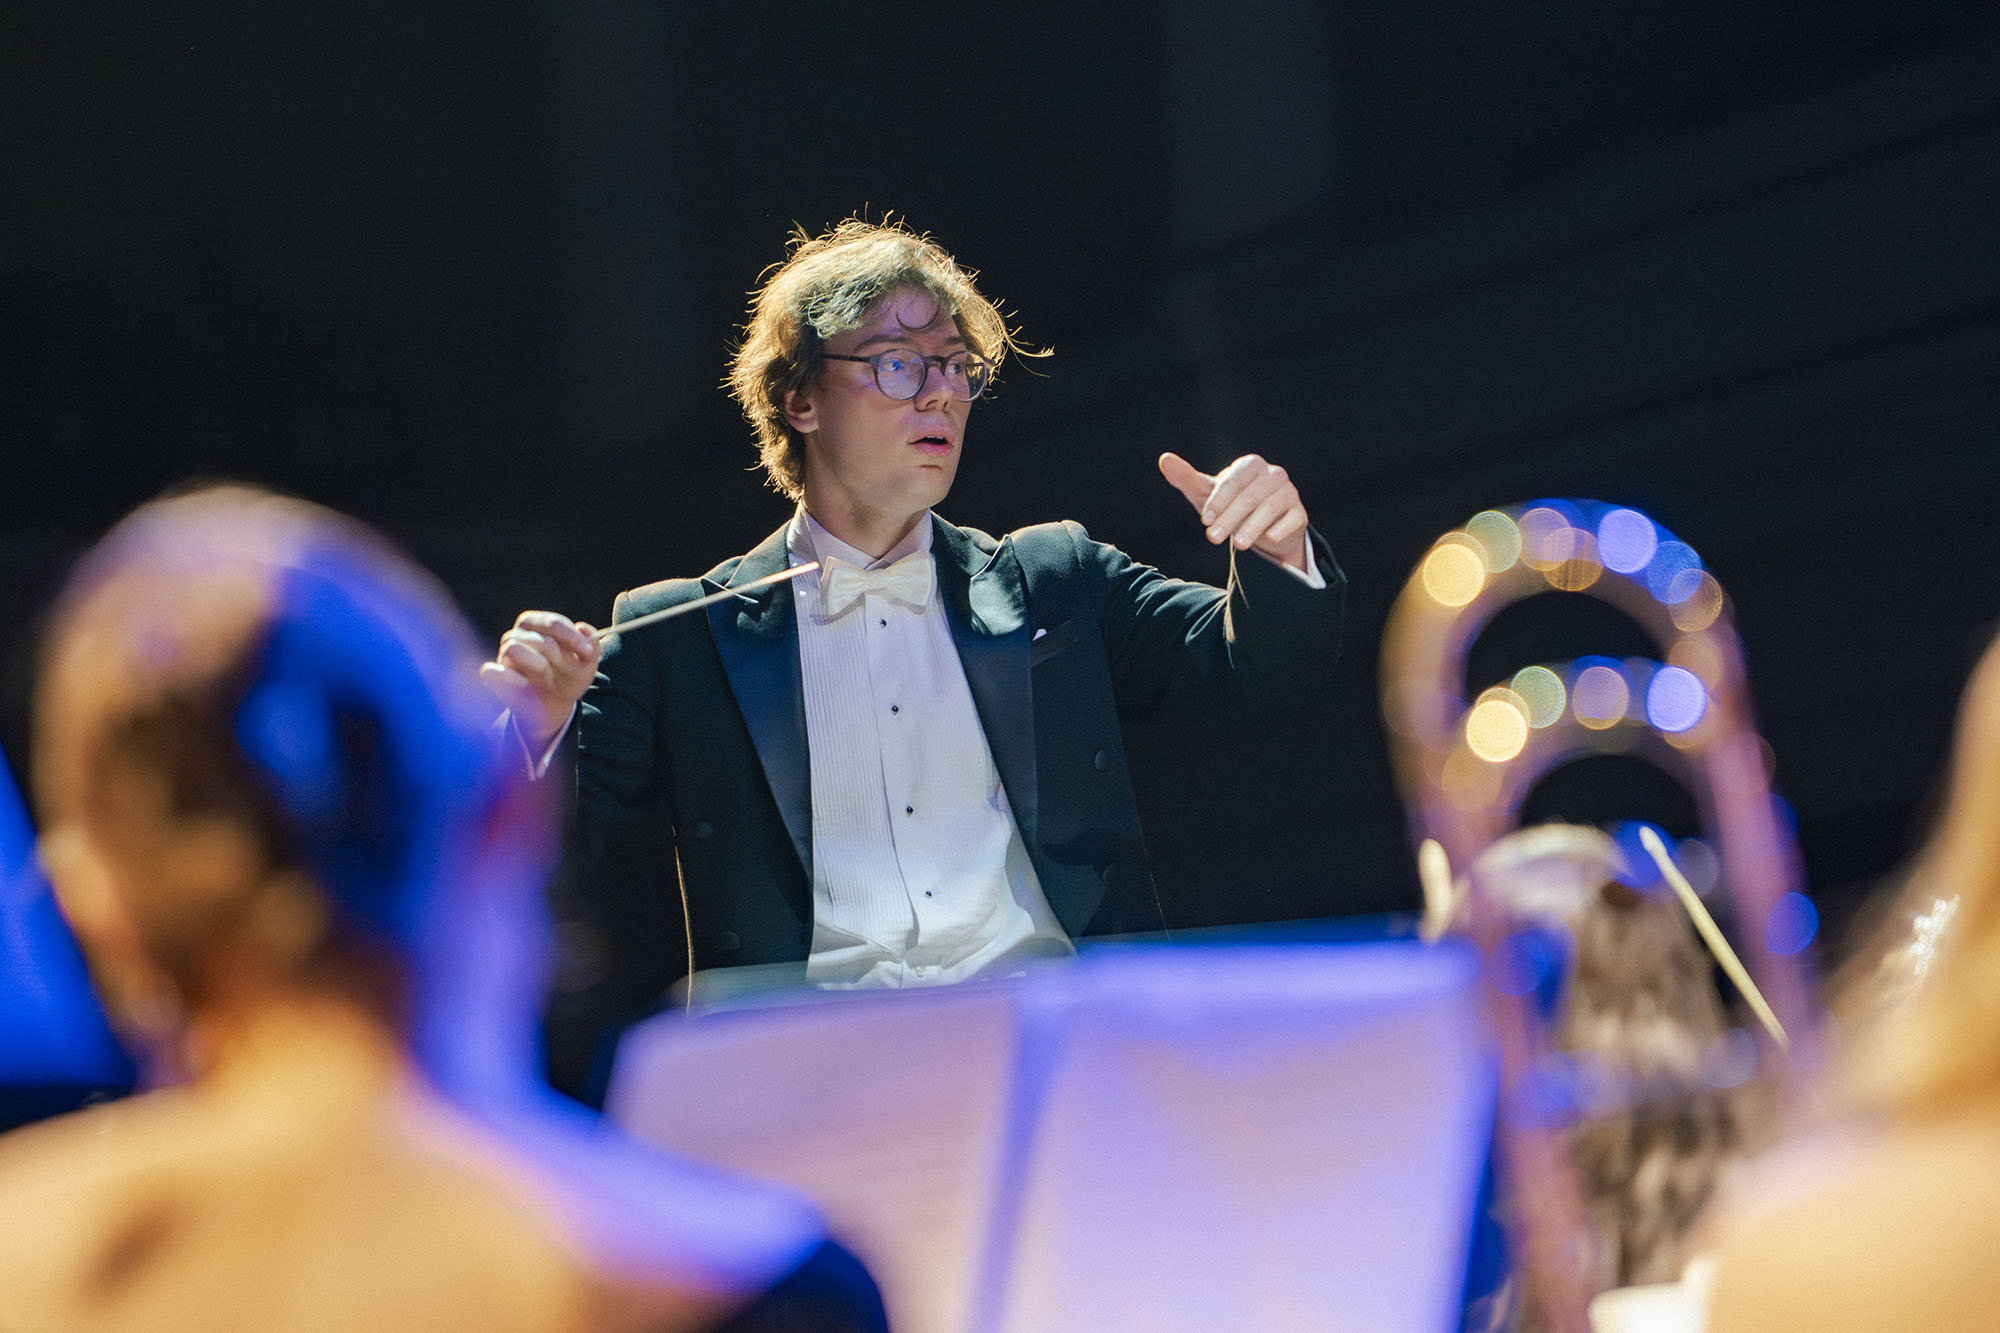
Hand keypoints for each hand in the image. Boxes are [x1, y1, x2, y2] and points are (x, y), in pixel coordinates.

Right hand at [479, 610, 600, 748]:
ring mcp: (503, 656)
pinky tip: (524, 684)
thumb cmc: (568, 676)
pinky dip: (505, 676)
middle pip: (538, 638)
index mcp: (537, 624)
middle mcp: (516, 635)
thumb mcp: (586, 663)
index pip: (553, 623)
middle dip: (559, 655)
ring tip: (549, 678)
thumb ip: (591, 645)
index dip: (571, 637)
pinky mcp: (495, 677)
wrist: (555, 704)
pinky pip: (490, 672)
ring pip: (514, 648)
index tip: (587, 652)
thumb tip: (585, 629)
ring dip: (539, 665)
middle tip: (569, 670)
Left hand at [1158, 452, 1309, 570]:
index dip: (1219, 500)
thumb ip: (1187, 478)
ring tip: (1237, 545)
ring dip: (1253, 526)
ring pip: (1272, 508)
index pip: (1235, 480)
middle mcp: (1273, 475)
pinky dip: (1279, 530)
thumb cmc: (1229, 507)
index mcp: (1251, 465)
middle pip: (1251, 495)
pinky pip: (1292, 520)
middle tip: (1213, 538)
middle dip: (1230, 517)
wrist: (1262, 530)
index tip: (1205, 520)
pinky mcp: (1300, 514)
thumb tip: (1164, 459)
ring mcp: (1289, 493)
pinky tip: (1268, 540)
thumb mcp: (1207, 494)